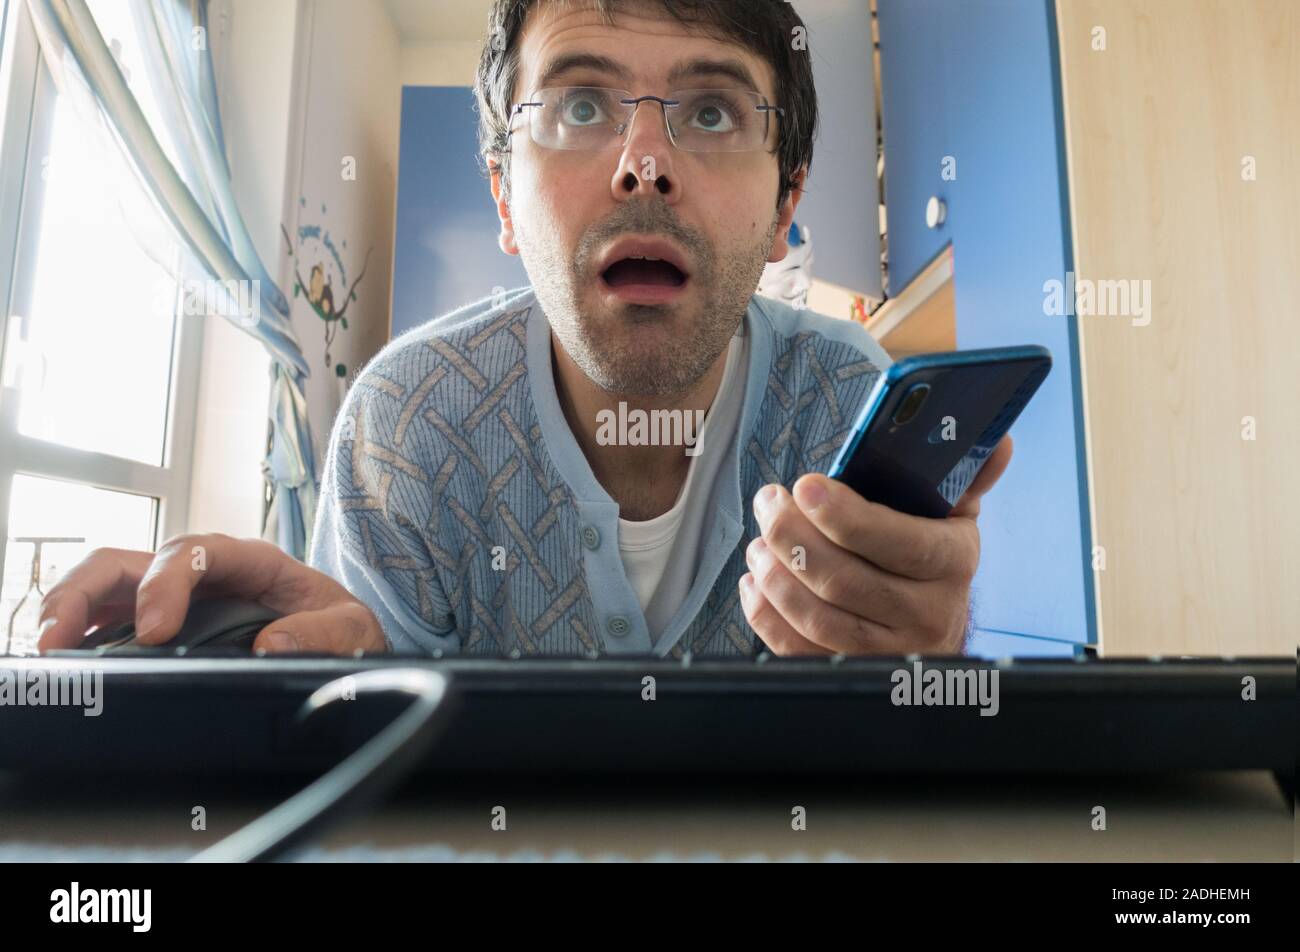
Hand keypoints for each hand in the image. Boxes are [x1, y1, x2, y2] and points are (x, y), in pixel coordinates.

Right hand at [37, 533, 386, 654]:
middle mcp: (205, 573)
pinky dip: (81, 636)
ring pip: (108, 586)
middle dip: (88, 590)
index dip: (166, 584)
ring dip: (70, 610)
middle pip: (132, 561)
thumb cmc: (344, 630)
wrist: (347, 647)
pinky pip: (110, 621)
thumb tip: (274, 645)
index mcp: (251, 561)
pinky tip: (64, 661)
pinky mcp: (163, 627)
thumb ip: (324, 633)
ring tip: (49, 649)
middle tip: (61, 637)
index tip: (157, 631)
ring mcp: (177, 598)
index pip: (196, 553)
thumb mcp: (354, 629)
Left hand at [738, 436, 1012, 654]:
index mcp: (951, 562)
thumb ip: (965, 473)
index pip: (896, 542)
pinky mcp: (851, 671)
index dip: (844, 515)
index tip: (804, 486)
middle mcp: (924, 613)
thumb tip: (998, 439)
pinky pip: (799, 650)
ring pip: (818, 617)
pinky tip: (756, 582)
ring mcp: (887, 649)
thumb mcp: (955, 514)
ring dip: (776, 575)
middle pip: (843, 579)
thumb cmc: (933, 558)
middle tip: (769, 503)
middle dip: (791, 536)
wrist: (938, 629)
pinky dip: (767, 615)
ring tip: (760, 542)